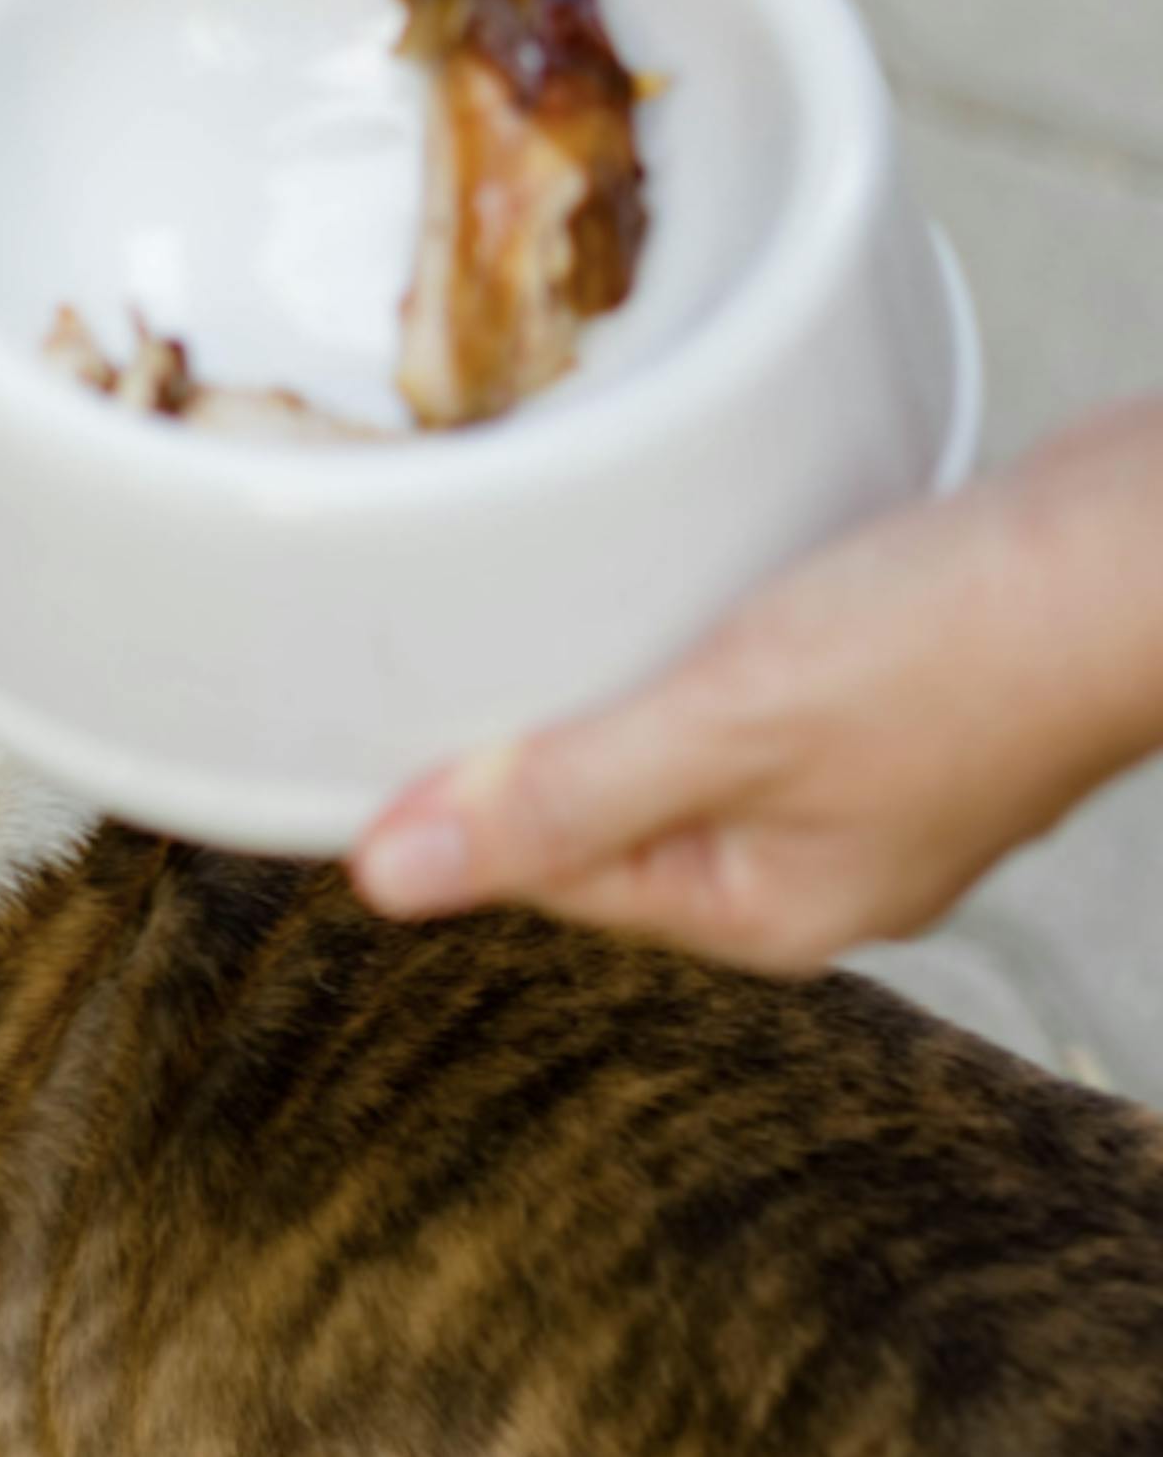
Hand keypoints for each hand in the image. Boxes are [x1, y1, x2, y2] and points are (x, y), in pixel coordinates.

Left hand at [352, 401, 1162, 972]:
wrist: (1162, 542)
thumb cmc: (976, 638)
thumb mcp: (729, 723)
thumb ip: (558, 799)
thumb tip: (392, 882)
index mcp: (762, 914)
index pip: (545, 871)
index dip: (453, 791)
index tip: (373, 711)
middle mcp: (813, 870)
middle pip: (607, 810)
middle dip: (540, 731)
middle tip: (453, 638)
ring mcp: (867, 788)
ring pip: (681, 741)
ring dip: (621, 675)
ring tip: (561, 599)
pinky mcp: (906, 696)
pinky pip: (755, 686)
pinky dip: (706, 636)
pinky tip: (685, 580)